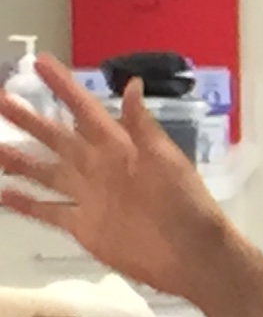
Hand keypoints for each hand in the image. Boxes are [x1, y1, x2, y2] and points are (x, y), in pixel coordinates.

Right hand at [0, 58, 233, 296]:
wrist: (191, 254)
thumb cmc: (184, 203)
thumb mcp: (166, 159)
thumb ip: (142, 125)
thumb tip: (132, 83)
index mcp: (119, 147)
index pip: (84, 110)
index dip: (63, 87)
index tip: (40, 62)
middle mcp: (98, 167)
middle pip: (55, 138)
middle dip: (28, 120)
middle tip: (0, 100)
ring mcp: (87, 196)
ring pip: (44, 172)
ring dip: (17, 159)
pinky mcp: (82, 225)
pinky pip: (46, 211)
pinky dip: (23, 203)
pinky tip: (1, 193)